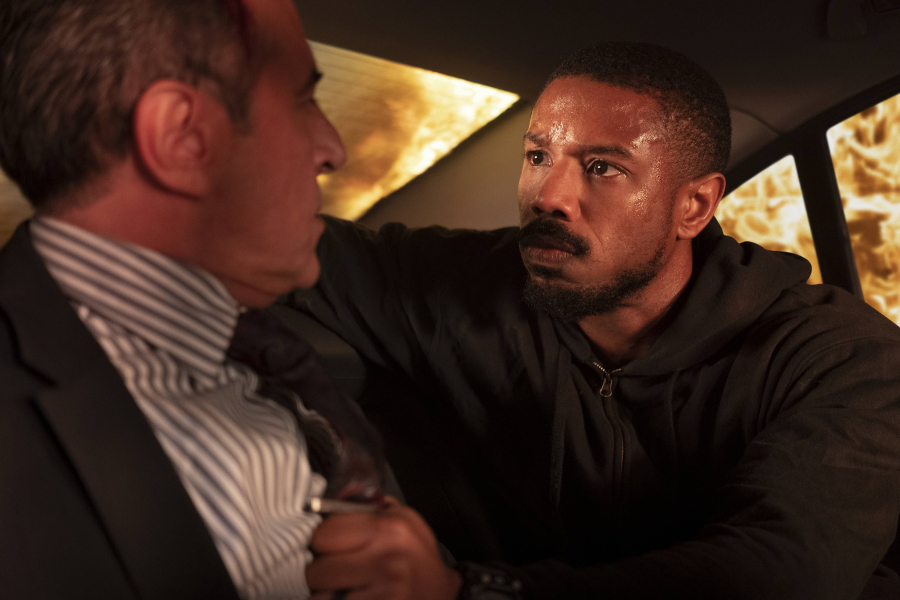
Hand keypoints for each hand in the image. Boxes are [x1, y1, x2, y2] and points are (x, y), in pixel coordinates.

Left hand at [307, 498, 461, 599]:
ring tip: (342, 586)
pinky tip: (351, 595)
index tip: (327, 545)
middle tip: (333, 570)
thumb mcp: (402, 520)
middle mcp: (386, 560)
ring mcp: (384, 592)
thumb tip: (332, 500)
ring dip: (325, 593)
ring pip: (321, 596)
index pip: (324, 533)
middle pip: (317, 569)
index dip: (321, 541)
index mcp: (389, 528)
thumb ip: (367, 505)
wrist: (439, 593)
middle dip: (320, 571)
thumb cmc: (416, 557)